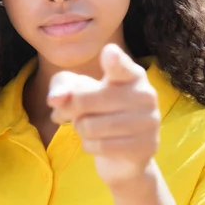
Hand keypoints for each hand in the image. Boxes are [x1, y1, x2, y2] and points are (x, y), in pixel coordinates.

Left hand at [47, 44, 160, 190]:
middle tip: (63, 114)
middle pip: (85, 100)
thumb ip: (63, 85)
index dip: (113, 60)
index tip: (109, 52)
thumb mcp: (77, 91)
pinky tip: (98, 142)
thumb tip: (55, 99)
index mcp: (131, 74)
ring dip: (80, 129)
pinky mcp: (145, 147)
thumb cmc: (98, 110)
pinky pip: (99, 146)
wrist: (123, 152)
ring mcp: (148, 122)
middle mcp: (145, 94)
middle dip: (68, 110)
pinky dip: (89, 146)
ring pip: (89, 126)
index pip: (120, 66)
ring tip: (88, 127)